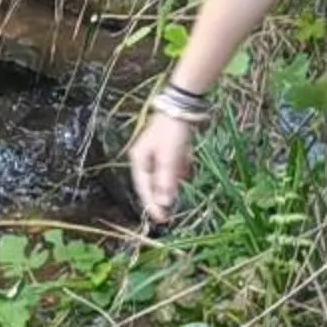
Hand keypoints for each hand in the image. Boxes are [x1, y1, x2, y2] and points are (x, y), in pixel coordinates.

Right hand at [128, 110, 198, 227]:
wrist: (183, 106)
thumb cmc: (172, 131)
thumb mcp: (169, 158)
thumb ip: (166, 181)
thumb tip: (163, 204)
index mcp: (139, 160)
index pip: (143, 188)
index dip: (152, 205)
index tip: (162, 220)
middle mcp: (145, 158)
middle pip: (153, 184)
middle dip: (163, 195)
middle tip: (172, 213)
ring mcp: (156, 153)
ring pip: (165, 176)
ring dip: (174, 181)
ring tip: (182, 184)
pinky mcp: (168, 149)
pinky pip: (174, 166)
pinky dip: (180, 169)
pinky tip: (188, 164)